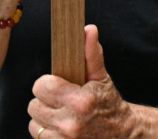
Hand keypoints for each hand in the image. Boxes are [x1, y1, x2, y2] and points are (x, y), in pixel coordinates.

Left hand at [28, 27, 144, 138]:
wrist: (123, 135)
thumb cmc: (109, 105)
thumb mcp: (101, 78)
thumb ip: (91, 54)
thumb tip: (88, 30)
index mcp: (79, 101)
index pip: (42, 86)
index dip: (47, 84)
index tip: (56, 85)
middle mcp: (70, 123)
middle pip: (34, 105)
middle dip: (44, 101)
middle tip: (59, 100)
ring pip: (34, 123)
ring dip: (43, 118)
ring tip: (60, 114)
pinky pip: (39, 137)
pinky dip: (46, 133)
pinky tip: (60, 128)